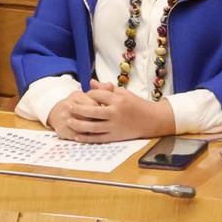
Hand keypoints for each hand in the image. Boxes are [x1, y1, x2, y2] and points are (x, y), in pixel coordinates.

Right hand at [45, 89, 105, 140]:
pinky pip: (78, 136)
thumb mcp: (87, 96)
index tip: (105, 113)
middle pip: (89, 116)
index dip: (101, 110)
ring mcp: (64, 118)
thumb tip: (110, 85)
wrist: (56, 114)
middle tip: (104, 123)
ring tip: (98, 129)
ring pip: (84, 127)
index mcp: (76, 96)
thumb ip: (100, 91)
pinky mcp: (62, 129)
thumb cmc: (76, 105)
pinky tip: (90, 135)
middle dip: (98, 121)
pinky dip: (86, 137)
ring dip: (93, 130)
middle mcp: (68, 106)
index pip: (93, 104)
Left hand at [54, 79, 175, 142]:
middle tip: (69, 106)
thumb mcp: (123, 93)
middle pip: (92, 111)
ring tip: (68, 120)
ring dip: (79, 124)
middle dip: (79, 109)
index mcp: (118, 100)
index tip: (86, 94)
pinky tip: (77, 136)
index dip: (89, 94)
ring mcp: (115, 126)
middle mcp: (116, 113)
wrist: (153, 120)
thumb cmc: (136, 104)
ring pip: (93, 126)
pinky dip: (87, 138)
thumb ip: (106, 89)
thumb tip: (90, 82)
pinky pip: (99, 138)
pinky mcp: (116, 136)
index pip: (97, 95)